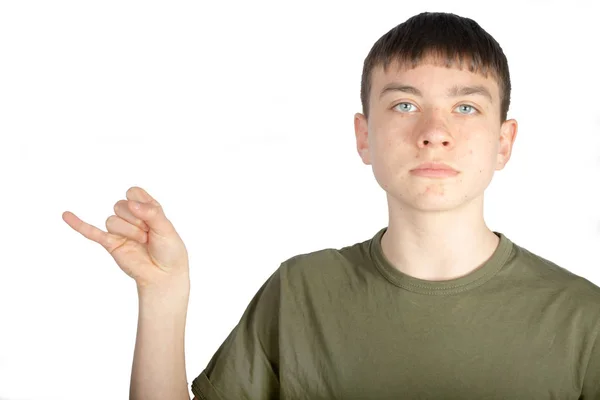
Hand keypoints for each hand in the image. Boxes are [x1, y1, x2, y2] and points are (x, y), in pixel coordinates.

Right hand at [62, 187, 188, 291]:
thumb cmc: (169, 250)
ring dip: (128, 231)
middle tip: (149, 235)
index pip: (133, 193)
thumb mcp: (166, 227)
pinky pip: (91, 233)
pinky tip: (66, 215)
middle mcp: (131, 217)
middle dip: (136, 220)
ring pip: (111, 220)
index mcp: (145, 208)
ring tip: (141, 242)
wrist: (164, 274)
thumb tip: (131, 202)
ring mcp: (119, 231)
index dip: (142, 203)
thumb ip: (151, 212)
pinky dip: (78, 224)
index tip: (154, 217)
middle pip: (120, 205)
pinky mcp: (111, 244)